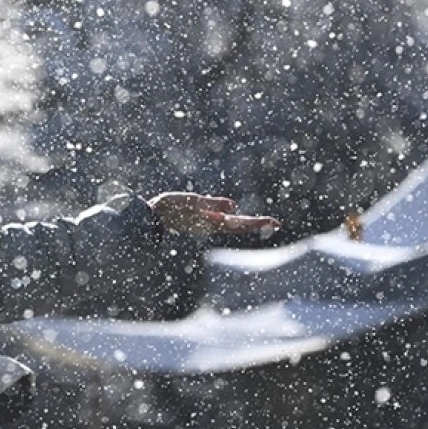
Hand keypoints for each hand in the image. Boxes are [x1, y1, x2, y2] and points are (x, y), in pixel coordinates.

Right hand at [147, 192, 280, 236]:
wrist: (151, 219)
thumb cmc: (169, 208)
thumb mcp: (192, 202)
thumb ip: (213, 204)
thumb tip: (234, 206)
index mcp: (213, 222)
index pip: (241, 223)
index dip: (258, 223)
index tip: (276, 223)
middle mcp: (212, 225)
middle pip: (240, 226)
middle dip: (257, 224)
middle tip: (276, 223)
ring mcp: (206, 224)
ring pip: (232, 225)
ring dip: (248, 223)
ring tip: (262, 222)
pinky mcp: (200, 221)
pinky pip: (222, 222)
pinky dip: (234, 221)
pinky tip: (235, 218)